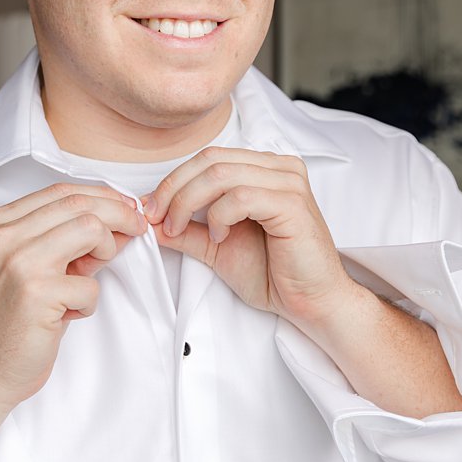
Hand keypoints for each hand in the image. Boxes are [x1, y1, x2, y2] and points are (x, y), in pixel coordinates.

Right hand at [0, 183, 147, 421]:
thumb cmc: (9, 320)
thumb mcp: (31, 267)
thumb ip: (68, 240)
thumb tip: (120, 220)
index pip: (61, 192)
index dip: (103, 197)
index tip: (126, 210)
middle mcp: (2, 237)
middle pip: (79, 205)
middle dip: (119, 216)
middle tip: (136, 231)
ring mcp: (17, 262)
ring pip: (91, 229)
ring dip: (106, 252)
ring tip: (89, 277)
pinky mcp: (36, 292)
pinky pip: (91, 283)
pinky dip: (89, 300)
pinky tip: (68, 313)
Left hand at [142, 147, 357, 331]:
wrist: (312, 302)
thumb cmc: (277, 274)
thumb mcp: (218, 247)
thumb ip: (188, 230)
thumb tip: (148, 219)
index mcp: (267, 170)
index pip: (209, 158)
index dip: (174, 181)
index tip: (150, 211)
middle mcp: (281, 168)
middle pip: (211, 160)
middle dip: (174, 189)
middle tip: (156, 218)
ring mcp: (290, 183)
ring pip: (220, 173)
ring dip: (189, 202)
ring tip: (181, 229)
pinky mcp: (293, 204)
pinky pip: (241, 196)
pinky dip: (219, 216)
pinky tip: (221, 237)